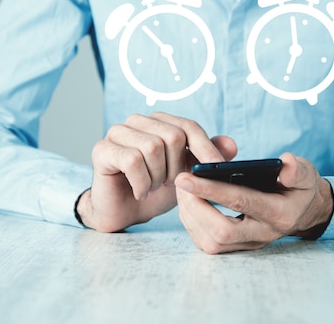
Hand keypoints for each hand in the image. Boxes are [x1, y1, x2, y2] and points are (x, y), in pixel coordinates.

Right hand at [76, 112, 236, 231]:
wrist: (124, 212)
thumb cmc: (155, 190)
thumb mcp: (187, 175)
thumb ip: (206, 158)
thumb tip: (231, 144)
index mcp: (160, 122)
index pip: (188, 126)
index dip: (205, 147)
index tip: (217, 168)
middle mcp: (138, 121)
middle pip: (172, 136)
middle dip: (177, 167)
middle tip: (169, 184)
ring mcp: (117, 132)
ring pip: (152, 147)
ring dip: (158, 176)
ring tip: (153, 187)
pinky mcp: (102, 149)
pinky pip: (131, 160)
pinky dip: (142, 182)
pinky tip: (140, 193)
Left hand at [175, 153, 333, 253]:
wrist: (302, 212)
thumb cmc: (299, 188)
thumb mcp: (305, 175)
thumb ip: (296, 170)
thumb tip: (285, 162)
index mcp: (279, 214)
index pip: (242, 202)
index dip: (212, 189)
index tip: (187, 177)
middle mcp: (263, 234)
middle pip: (221, 231)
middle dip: (195, 206)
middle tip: (181, 180)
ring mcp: (249, 244)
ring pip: (211, 242)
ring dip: (190, 214)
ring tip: (182, 188)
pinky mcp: (237, 248)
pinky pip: (208, 244)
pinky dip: (193, 223)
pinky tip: (188, 202)